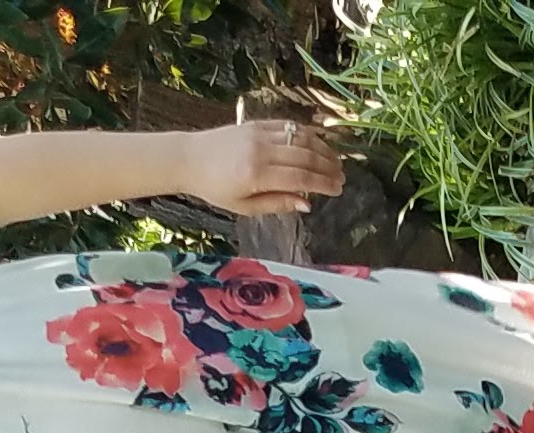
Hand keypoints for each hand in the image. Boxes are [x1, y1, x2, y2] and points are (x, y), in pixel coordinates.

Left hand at [178, 119, 345, 215]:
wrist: (190, 158)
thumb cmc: (215, 188)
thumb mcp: (244, 207)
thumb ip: (277, 204)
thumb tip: (307, 204)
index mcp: (257, 174)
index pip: (301, 177)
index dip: (323, 183)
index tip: (338, 189)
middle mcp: (261, 150)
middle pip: (305, 156)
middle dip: (328, 167)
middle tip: (342, 177)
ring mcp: (259, 133)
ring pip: (300, 138)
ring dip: (322, 149)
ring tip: (336, 161)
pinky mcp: (257, 124)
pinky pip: (288, 126)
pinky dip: (307, 134)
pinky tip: (319, 143)